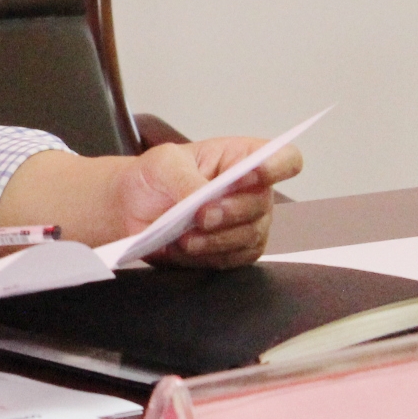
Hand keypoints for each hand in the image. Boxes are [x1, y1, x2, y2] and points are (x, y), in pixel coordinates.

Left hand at [114, 137, 301, 268]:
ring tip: (184, 235)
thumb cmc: (156, 175)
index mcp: (244, 158)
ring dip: (215, 238)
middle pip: (264, 204)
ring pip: (248, 237)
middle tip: (201, 214)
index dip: (276, 166)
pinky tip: (181, 246)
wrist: (133, 206)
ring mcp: (248, 225)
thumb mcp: (164, 163)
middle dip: (231, 211)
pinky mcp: (235, 252)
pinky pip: (231, 260)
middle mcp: (254, 192)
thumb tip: (203, 198)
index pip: (285, 160)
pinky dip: (205, 256)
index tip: (250, 174)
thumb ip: (186, 178)